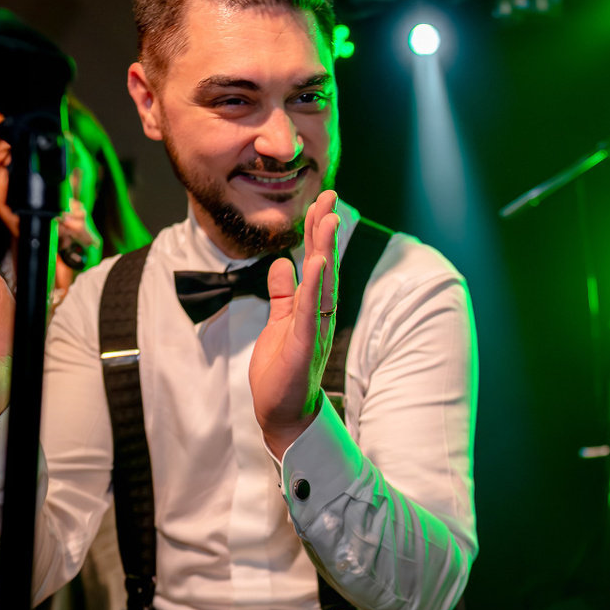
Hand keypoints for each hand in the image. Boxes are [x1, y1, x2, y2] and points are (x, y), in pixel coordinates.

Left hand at [249, 190, 339, 458]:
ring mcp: (314, 328)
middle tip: (330, 196)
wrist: (282, 414)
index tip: (322, 203)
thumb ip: (282, 295)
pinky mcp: (303, 344)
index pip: (318, 264)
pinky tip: (315, 263)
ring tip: (327, 218)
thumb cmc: (282, 373)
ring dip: (325, 249)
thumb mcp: (279, 324)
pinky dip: (314, 285)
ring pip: (322, 283)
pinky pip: (310, 310)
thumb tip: (281, 263)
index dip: (318, 233)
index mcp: (312, 308)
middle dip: (325, 231)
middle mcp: (319, 314)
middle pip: (324, 265)